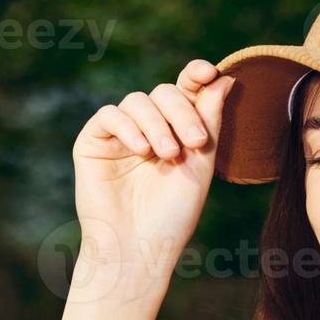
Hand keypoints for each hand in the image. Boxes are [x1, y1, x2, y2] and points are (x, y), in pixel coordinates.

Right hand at [71, 58, 233, 268]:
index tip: (207, 72)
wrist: (140, 247)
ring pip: (137, 101)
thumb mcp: (201, 163)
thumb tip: (226, 77)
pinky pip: (109, 115)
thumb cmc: (173, 212)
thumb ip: (210, 120)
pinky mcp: (94, 142)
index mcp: (177, 129)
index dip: (196, 75)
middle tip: (195, 142)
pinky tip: (141, 150)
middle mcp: (149, 127)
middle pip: (164, 93)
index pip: (186, 91)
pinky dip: (128, 127)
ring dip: (157, 124)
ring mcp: (120, 134)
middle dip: (182, 112)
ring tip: (167, 155)